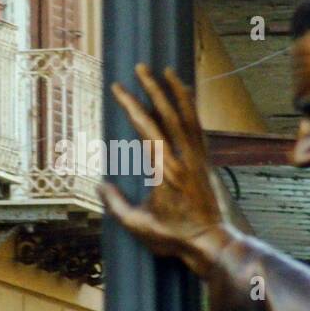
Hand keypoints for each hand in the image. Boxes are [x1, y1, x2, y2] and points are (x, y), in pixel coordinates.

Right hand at [99, 63, 231, 277]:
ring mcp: (197, 158)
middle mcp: (183, 159)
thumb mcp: (137, 225)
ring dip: (177, 91)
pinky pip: (198, 128)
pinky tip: (186, 97)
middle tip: (141, 67)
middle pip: (168, 114)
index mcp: (165, 170)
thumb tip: (100, 184)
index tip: (118, 88)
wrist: (209, 243)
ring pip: (188, 116)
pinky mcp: (205, 162)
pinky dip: (191, 109)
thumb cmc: (173, 237)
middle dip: (153, 88)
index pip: (146, 128)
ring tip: (168, 70)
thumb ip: (116, 204)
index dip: (131, 105)